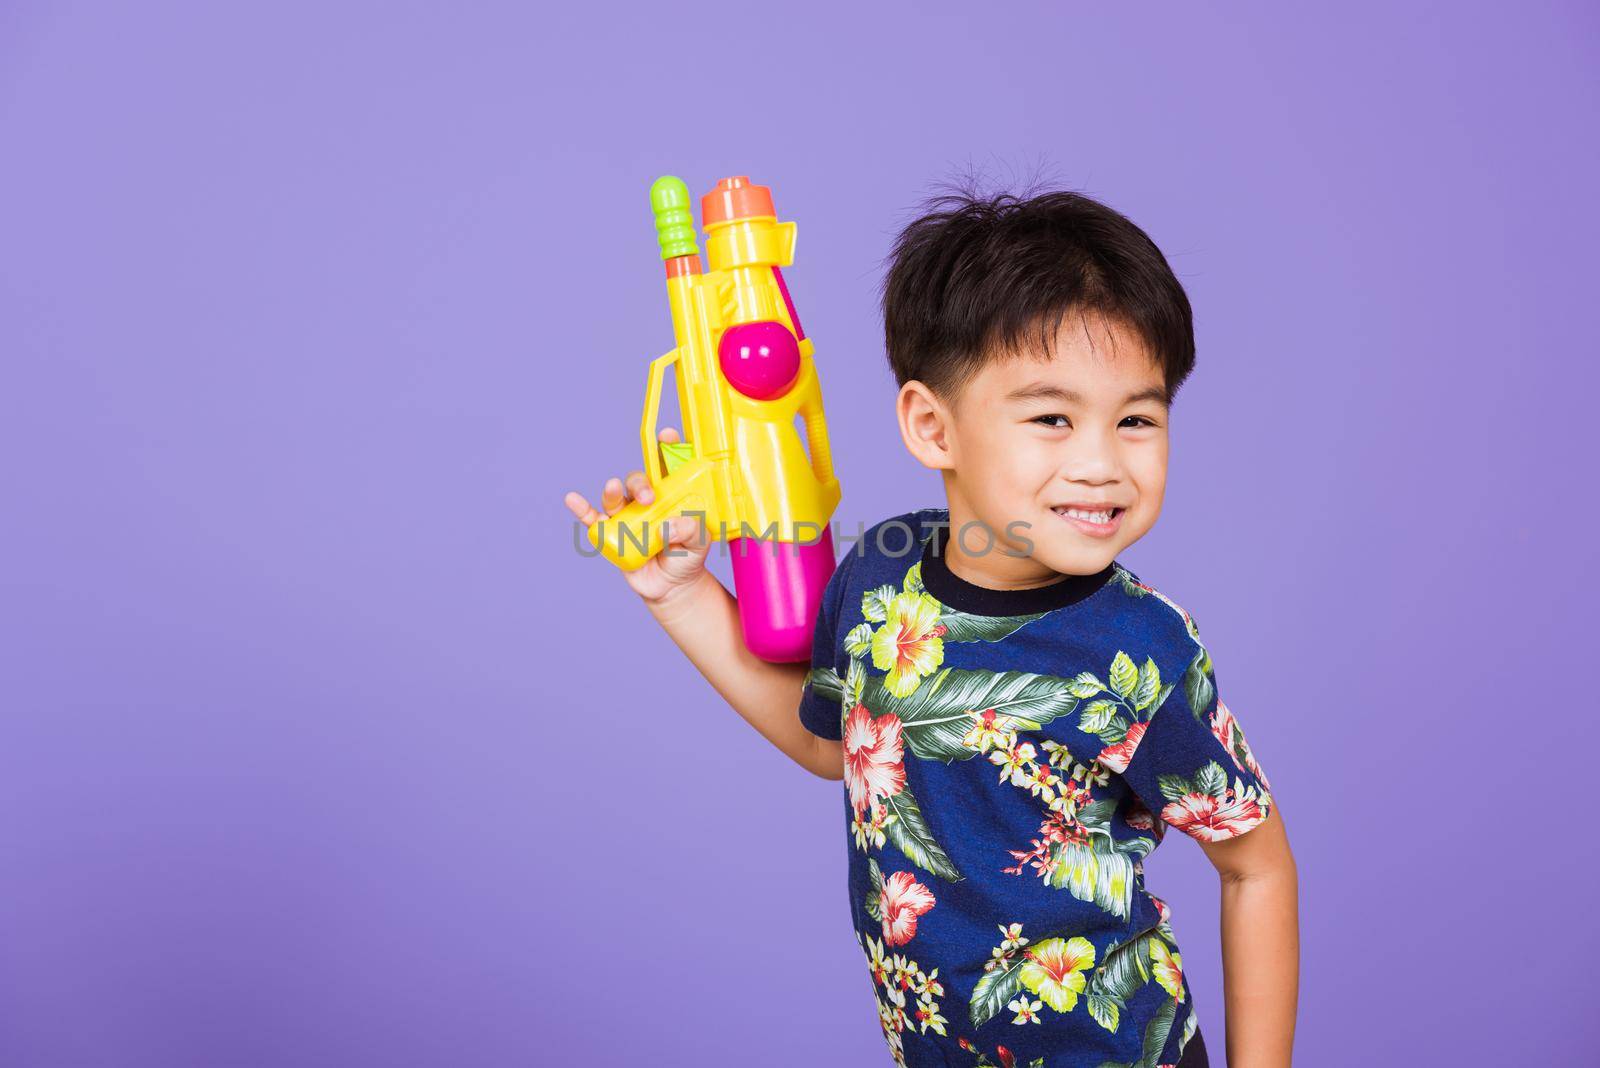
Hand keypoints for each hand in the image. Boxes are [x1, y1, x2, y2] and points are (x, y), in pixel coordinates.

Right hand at [563, 426, 711, 605]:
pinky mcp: (612, 532)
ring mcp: (628, 515)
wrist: (672, 586)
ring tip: (613, 489)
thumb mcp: (700, 543)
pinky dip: (582, 509)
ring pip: (615, 497)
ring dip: (612, 491)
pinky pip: (593, 519)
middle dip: (640, 483)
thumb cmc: (688, 557)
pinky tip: (572, 499)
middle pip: (638, 480)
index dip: (668, 448)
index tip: (667, 436)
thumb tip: (667, 526)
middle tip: (648, 497)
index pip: (668, 466)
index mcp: (671, 495)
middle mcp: (646, 500)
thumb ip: (691, 530)